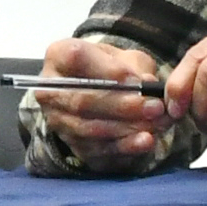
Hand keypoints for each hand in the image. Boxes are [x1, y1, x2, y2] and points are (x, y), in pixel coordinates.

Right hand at [37, 36, 191, 171]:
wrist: (100, 93)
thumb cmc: (112, 69)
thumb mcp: (126, 57)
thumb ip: (136, 67)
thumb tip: (146, 84)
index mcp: (58, 56)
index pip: (75, 58)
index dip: (108, 70)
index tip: (138, 80)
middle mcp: (49, 90)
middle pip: (81, 100)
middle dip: (121, 106)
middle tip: (154, 108)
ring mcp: (57, 120)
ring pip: (88, 128)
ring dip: (125, 128)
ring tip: (156, 124)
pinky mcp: (71, 145)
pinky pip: (95, 149)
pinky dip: (123, 147)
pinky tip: (145, 141)